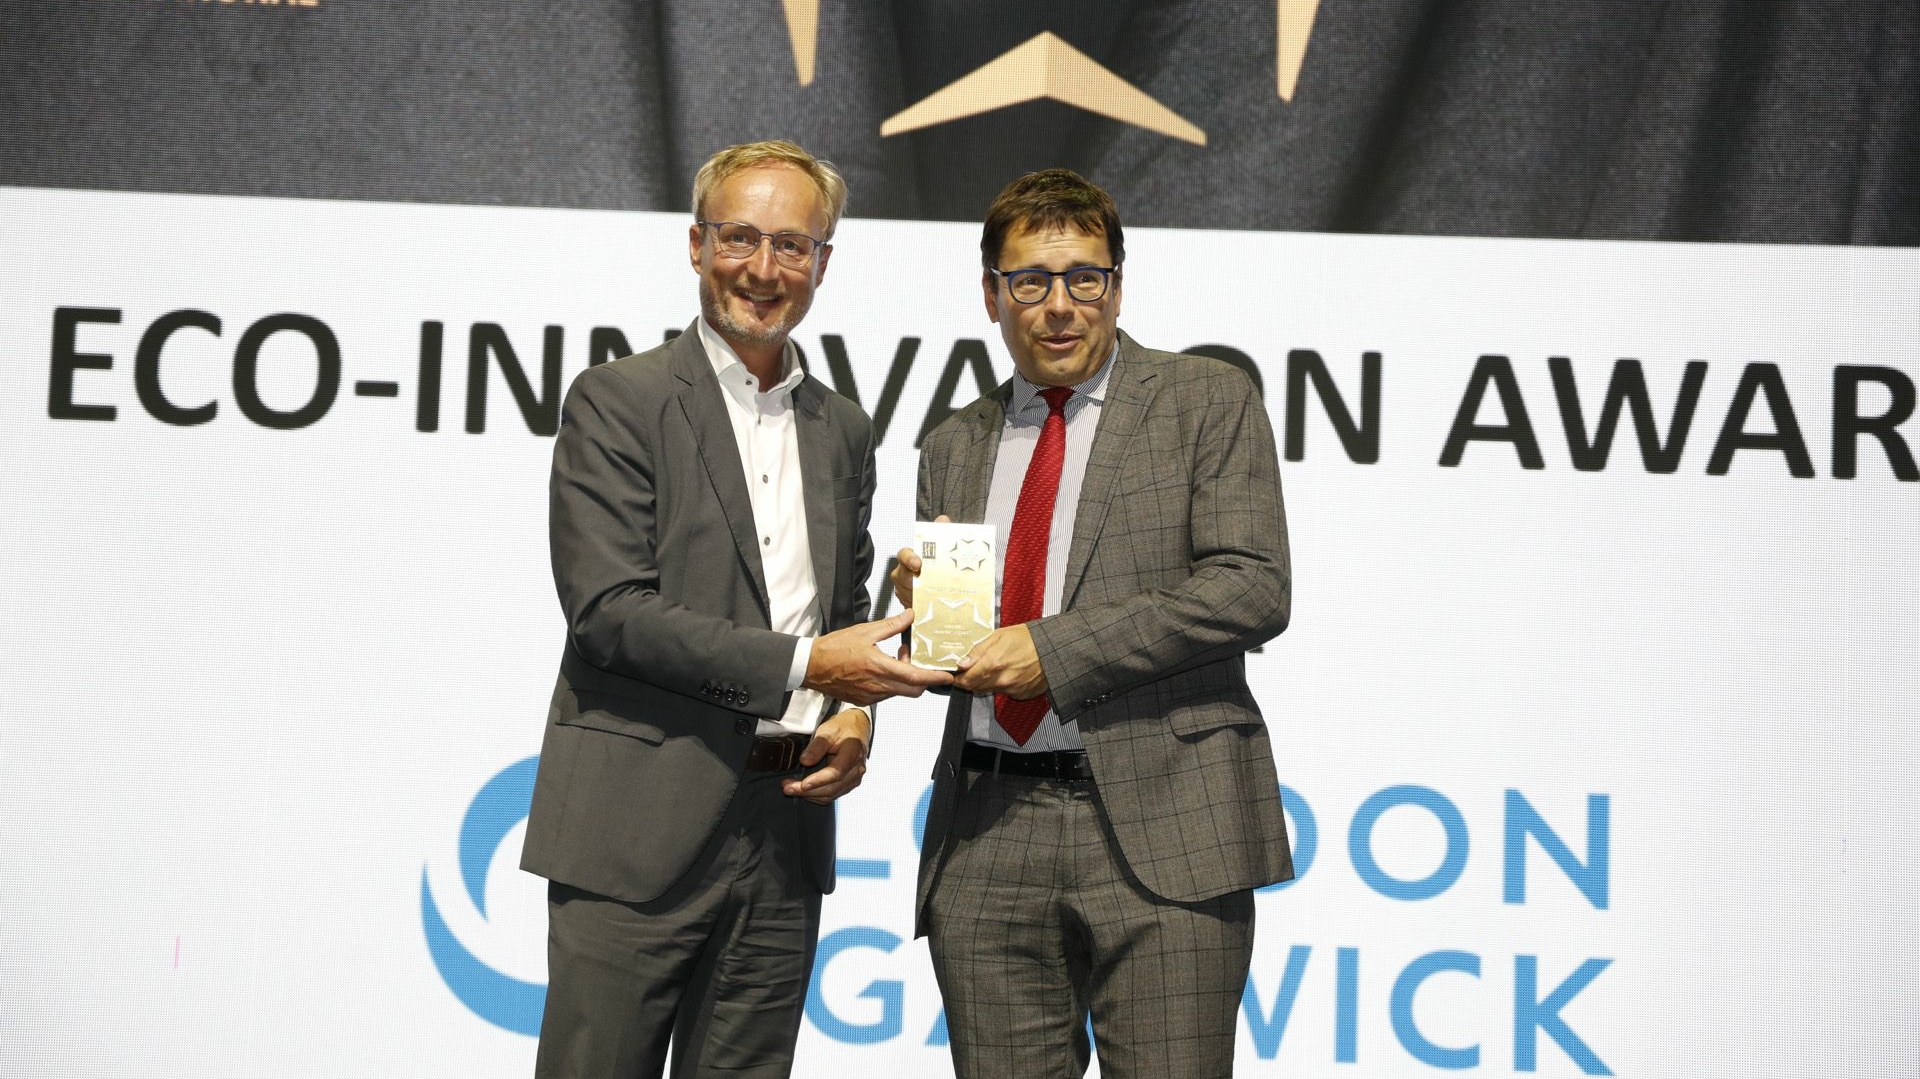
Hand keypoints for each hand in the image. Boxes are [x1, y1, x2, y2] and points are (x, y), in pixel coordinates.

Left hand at [783, 708, 870, 803]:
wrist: (857, 728)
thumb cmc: (843, 728)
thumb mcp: (828, 730)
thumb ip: (816, 746)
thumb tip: (805, 761)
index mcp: (853, 753)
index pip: (836, 772)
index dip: (818, 780)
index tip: (802, 784)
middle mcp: (856, 769)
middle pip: (832, 787)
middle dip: (807, 791)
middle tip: (788, 787)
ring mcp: (854, 778)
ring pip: (831, 795)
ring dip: (810, 795)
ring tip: (792, 789)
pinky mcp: (849, 783)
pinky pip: (832, 795)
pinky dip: (817, 795)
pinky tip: (805, 790)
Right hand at [804, 611, 951, 704]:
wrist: (810, 666)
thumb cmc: (833, 649)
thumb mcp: (864, 631)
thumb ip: (891, 625)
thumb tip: (909, 616)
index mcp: (879, 668)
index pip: (915, 678)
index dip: (934, 678)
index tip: (947, 676)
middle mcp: (878, 687)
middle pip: (913, 690)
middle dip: (923, 679)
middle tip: (920, 661)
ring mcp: (871, 696)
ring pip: (900, 692)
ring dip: (905, 679)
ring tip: (897, 657)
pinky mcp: (864, 700)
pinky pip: (886, 695)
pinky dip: (892, 683)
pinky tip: (884, 667)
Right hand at [890, 514, 948, 610]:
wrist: (940, 587)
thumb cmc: (937, 566)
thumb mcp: (943, 548)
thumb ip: (942, 532)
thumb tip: (942, 520)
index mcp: (910, 559)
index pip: (904, 555)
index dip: (908, 558)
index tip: (917, 564)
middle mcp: (903, 574)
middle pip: (903, 578)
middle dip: (913, 582)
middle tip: (926, 587)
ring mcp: (904, 592)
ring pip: (907, 595)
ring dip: (920, 597)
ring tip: (934, 598)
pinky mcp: (909, 607)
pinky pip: (912, 608)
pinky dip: (922, 609)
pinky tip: (933, 609)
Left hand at [952, 624, 1048, 699]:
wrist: (1054, 648)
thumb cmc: (1030, 638)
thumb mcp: (999, 635)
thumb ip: (977, 650)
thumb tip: (962, 662)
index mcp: (993, 663)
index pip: (966, 680)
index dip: (958, 678)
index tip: (957, 674)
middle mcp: (1002, 680)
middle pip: (976, 688)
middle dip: (972, 679)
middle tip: (976, 668)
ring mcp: (1013, 689)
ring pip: (990, 690)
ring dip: (987, 682)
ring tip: (997, 666)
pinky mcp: (1022, 694)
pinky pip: (1005, 692)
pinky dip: (1003, 685)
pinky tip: (1010, 672)